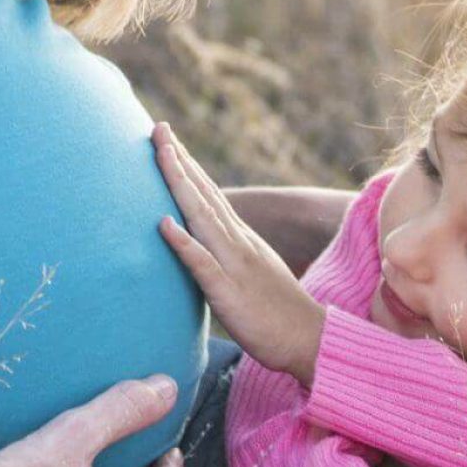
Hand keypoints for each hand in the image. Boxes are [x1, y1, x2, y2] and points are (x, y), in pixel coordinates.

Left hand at [153, 122, 324, 386]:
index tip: (166, 138)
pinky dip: (184, 242)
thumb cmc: (277, 313)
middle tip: (157, 127)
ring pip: (202, 217)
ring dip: (180, 184)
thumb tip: (203, 244)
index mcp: (241, 239)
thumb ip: (228, 255)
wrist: (310, 339)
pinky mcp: (229, 293)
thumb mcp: (250, 274)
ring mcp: (234, 265)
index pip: (210, 195)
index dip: (187, 166)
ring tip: (160, 154)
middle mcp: (238, 243)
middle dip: (179, 160)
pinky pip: (203, 264)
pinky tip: (164, 224)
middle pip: (204, 194)